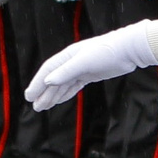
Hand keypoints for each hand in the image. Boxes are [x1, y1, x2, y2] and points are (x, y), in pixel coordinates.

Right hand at [26, 21, 154, 109]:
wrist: (129, 50)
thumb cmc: (107, 51)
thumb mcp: (84, 62)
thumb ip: (66, 72)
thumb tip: (48, 81)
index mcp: (68, 56)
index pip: (48, 71)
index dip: (37, 84)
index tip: (29, 96)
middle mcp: (72, 62)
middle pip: (54, 79)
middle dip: (43, 93)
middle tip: (35, 107)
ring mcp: (81, 69)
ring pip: (63, 84)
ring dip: (52, 96)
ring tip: (42, 107)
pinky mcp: (90, 74)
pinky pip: (73, 86)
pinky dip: (65, 93)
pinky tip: (58, 100)